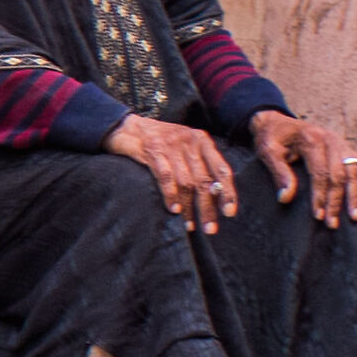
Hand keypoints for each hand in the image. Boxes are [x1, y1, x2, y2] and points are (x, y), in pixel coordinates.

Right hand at [105, 114, 236, 233]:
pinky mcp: (153, 151)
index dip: (227, 193)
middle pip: (204, 180)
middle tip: (210, 229)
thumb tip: (215, 194)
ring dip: (188, 207)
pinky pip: (166, 177)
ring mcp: (171, 146)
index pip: (222, 170)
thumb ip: (199, 164)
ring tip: (190, 225)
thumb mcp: (184, 146)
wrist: (127, 127)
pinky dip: (171, 195)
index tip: (229, 213)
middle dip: (207, 207)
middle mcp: (190, 142)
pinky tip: (173, 209)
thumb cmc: (159, 141)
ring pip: (186, 182)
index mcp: (202, 141)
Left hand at [249, 111, 356, 228]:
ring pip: (354, 169)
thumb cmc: (271, 138)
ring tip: (354, 217)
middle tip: (333, 224)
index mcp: (311, 139)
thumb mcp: (267, 151)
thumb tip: (286, 198)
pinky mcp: (345, 147)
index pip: (320, 173)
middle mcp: (330, 139)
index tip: (319, 216)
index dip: (320, 196)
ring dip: (355, 194)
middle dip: (337, 201)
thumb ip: (278, 172)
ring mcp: (341, 142)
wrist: (276, 122)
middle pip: (340, 174)